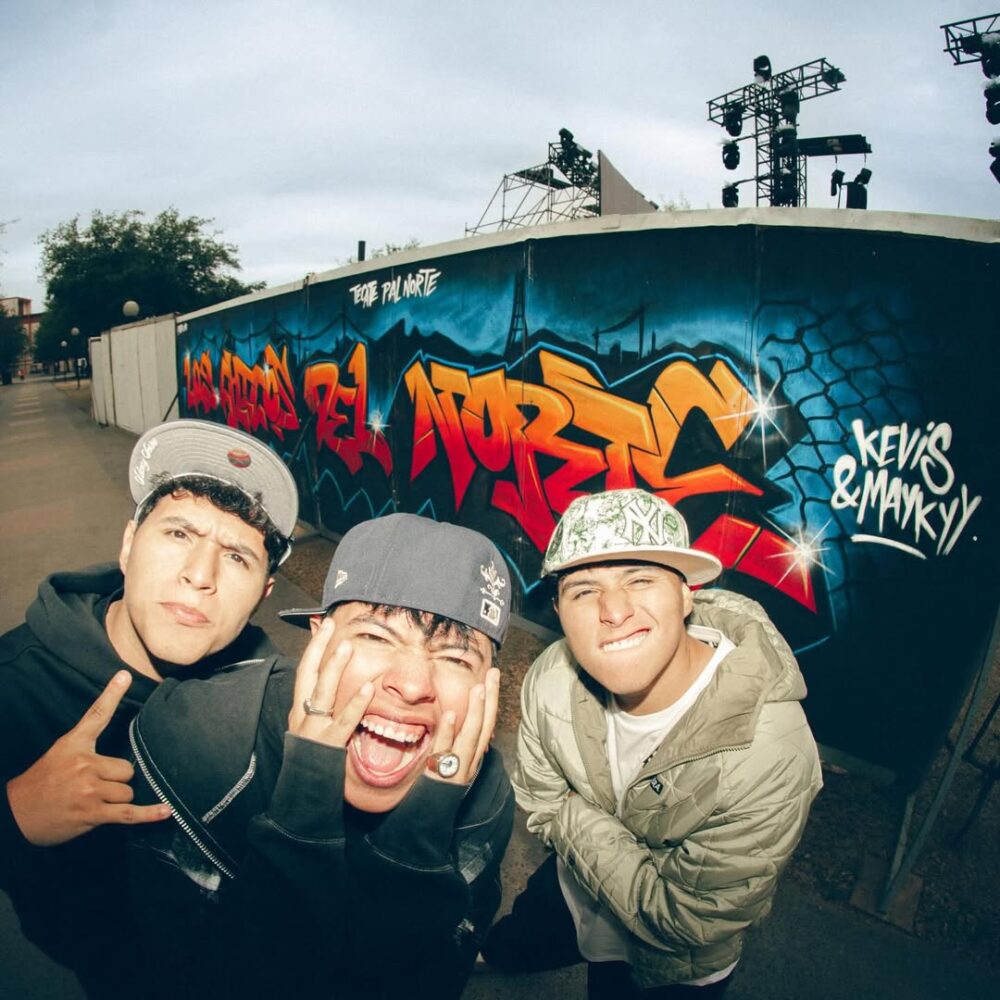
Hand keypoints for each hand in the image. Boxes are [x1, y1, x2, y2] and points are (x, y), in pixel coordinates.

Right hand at [6, 671, 171, 845]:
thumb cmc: (42, 783)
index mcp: (75, 746)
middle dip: (118, 780)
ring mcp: (89, 790)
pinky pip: (128, 813)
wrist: (15, 815)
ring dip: (118, 799)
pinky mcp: (92, 813)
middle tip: (97, 786)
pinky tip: (166, 812)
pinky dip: (149, 814)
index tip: (125, 675)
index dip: (111, 694)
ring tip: (95, 801)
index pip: (97, 716)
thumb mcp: (60, 754)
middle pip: (127, 769)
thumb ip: (86, 745)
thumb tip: (113, 740)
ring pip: (127, 791)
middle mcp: (84, 765)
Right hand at [288, 617, 373, 746]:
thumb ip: (321, 705)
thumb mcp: (311, 727)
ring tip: (347, 648)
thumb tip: (334, 680)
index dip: (314, 647)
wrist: (301, 791)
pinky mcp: (328, 745)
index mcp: (299, 709)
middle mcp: (302, 715)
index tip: (324, 626)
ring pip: (323, 693)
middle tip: (331, 626)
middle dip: (319, 648)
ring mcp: (314, 730)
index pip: (304, 671)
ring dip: (335, 668)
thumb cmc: (312, 757)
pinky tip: (367, 690)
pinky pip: (343, 722)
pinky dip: (355, 705)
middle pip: (309, 675)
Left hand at [425, 667, 499, 784]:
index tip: (492, 676)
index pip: (486, 724)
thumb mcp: (449, 763)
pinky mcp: (441, 777)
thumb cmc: (435, 790)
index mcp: (473, 757)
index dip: (491, 700)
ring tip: (479, 689)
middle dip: (490, 699)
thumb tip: (456, 718)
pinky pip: (445, 751)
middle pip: (484, 726)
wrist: (427, 824)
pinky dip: (448, 733)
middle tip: (493, 674)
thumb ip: (453, 743)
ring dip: (476, 712)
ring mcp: (457, 769)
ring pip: (471, 737)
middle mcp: (470, 762)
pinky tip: (451, 715)